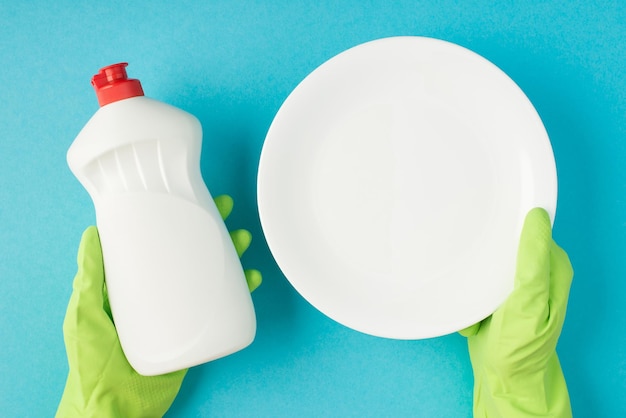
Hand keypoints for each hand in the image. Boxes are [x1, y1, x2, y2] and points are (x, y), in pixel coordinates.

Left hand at [56, 195, 259, 416]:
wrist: (114, 411)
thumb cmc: (92, 365)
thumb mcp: (84, 314)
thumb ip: (89, 278)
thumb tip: (92, 233)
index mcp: (134, 288)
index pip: (159, 246)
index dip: (177, 222)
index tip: (190, 201)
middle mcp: (160, 296)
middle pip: (191, 256)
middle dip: (211, 233)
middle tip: (226, 213)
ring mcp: (179, 315)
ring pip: (211, 278)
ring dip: (231, 257)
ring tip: (244, 241)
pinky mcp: (195, 335)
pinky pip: (221, 310)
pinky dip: (240, 295)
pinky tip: (251, 281)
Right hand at [460, 208, 573, 416]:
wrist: (501, 379)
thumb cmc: (519, 347)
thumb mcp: (528, 303)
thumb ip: (533, 262)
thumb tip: (536, 219)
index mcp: (552, 270)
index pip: (535, 229)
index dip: (514, 220)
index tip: (490, 215)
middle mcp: (537, 275)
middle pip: (508, 242)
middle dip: (486, 254)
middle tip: (476, 263)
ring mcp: (516, 286)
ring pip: (489, 260)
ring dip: (474, 275)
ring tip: (475, 295)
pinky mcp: (497, 296)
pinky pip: (477, 279)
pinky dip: (470, 292)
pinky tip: (472, 308)